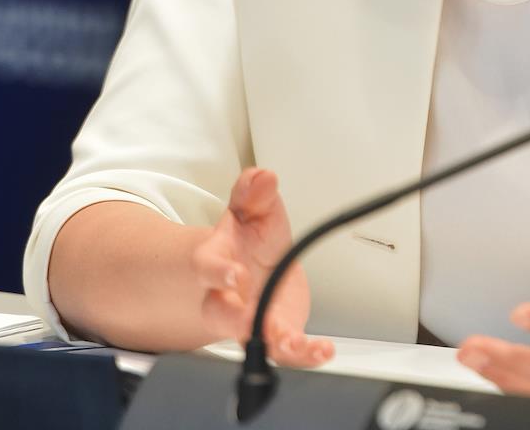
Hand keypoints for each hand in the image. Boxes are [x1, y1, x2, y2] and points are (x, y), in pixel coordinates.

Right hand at [190, 167, 335, 370]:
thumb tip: (263, 177)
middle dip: (233, 319)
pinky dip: (304, 353)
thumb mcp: (254, 209)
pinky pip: (284, 351)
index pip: (206, 266)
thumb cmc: (251, 239)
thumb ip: (255, 193)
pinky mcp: (274, 335)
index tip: (234, 274)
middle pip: (219, 314)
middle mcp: (226, 298)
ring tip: (299, 345)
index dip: (217, 272)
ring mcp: (248, 321)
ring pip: (253, 341)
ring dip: (275, 345)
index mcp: (216, 261)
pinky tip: (323, 350)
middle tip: (250, 322)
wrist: (258, 266)